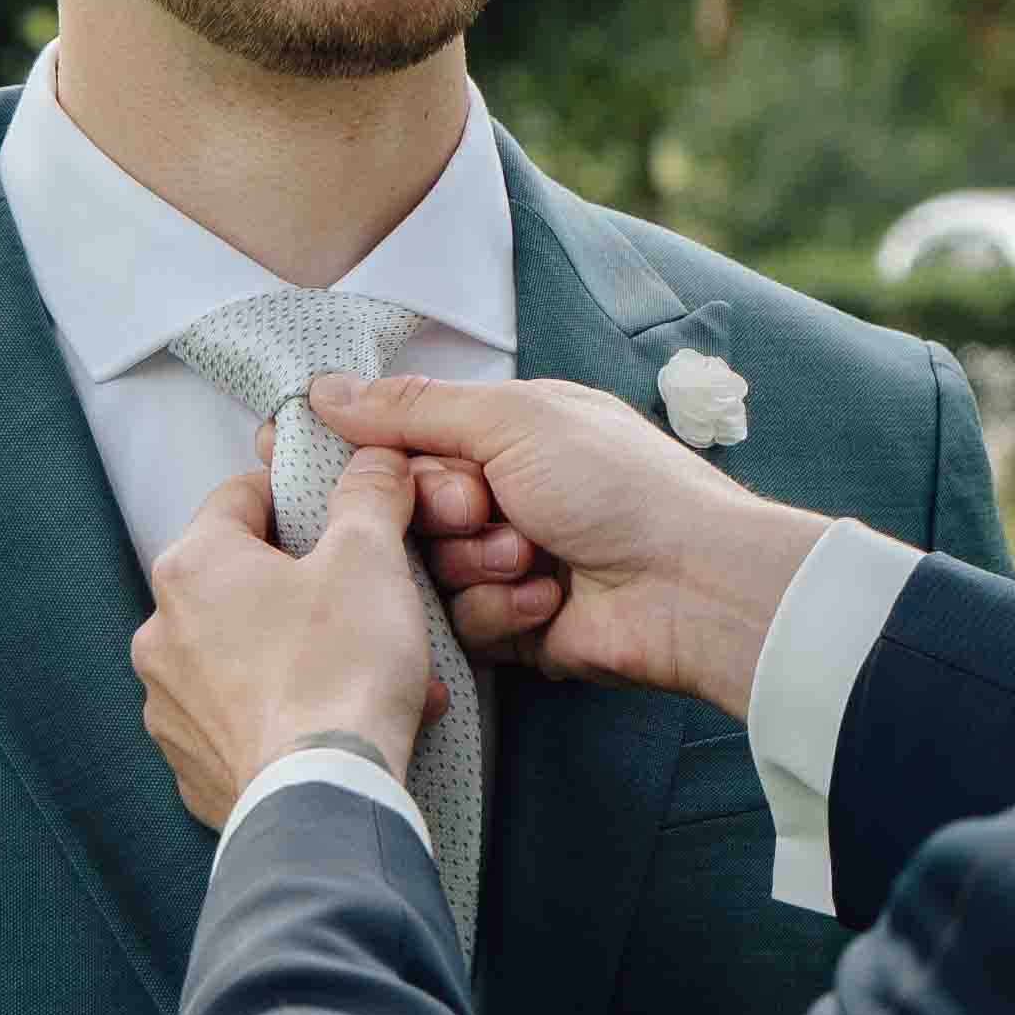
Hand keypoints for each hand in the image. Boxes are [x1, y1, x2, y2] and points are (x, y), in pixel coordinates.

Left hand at [133, 451, 444, 828]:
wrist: (324, 799)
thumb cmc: (338, 673)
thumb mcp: (370, 558)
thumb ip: (369, 495)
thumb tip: (375, 463)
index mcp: (193, 567)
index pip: (238, 498)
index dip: (293, 497)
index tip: (332, 511)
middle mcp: (161, 634)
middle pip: (238, 583)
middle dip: (301, 589)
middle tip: (360, 603)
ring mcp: (169, 707)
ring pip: (239, 657)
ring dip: (294, 655)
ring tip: (362, 673)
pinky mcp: (191, 766)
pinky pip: (238, 722)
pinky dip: (281, 716)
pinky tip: (335, 723)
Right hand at [304, 375, 829, 722]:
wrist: (690, 584)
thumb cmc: (619, 485)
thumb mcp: (513, 420)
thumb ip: (414, 408)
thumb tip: (325, 388)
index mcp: (502, 430)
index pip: (398, 438)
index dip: (371, 455)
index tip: (352, 460)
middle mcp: (498, 492)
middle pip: (402, 507)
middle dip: (441, 509)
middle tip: (485, 506)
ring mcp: (503, 561)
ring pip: (425, 569)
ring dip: (474, 563)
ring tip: (534, 557)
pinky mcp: (511, 625)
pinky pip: (457, 623)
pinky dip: (499, 610)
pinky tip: (548, 600)